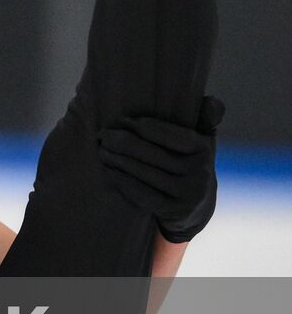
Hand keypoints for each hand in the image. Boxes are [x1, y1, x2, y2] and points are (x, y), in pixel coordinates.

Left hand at [97, 95, 225, 242]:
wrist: (195, 210)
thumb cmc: (190, 163)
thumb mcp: (202, 141)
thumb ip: (206, 117)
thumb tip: (212, 101)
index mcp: (205, 149)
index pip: (170, 134)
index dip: (144, 126)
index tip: (122, 120)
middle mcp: (200, 173)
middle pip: (152, 154)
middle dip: (122, 142)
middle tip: (103, 135)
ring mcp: (188, 195)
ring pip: (144, 172)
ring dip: (117, 159)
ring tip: (101, 149)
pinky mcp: (174, 212)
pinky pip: (142, 194)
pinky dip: (122, 180)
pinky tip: (109, 170)